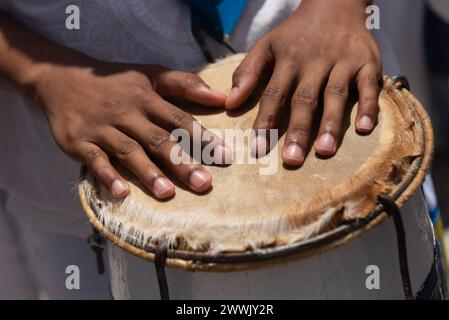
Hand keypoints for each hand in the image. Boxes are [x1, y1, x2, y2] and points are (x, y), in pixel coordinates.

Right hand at [29, 58, 227, 198]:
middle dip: (181, 163)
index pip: (180, 119)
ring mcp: (102, 128)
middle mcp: (127, 113)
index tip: (225, 157)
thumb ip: (185, 84)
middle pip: (158, 139)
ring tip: (168, 193)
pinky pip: (95, 161)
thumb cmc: (115, 81)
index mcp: (147, 98)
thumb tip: (222, 97)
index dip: (203, 138)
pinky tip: (122, 193)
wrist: (62, 78)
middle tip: (203, 184)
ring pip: (129, 151)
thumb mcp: (149, 74)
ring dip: (149, 172)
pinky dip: (108, 176)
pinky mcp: (79, 141)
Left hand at [226, 0, 381, 164]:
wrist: (335, 3)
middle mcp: (315, 62)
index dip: (265, 122)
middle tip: (292, 160)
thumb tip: (230, 103)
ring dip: (330, 124)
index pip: (273, 94)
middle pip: (304, 100)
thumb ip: (248, 72)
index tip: (258, 149)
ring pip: (335, 95)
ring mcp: (343, 62)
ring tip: (324, 151)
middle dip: (297, 130)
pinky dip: (368, 106)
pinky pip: (369, 86)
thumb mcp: (267, 45)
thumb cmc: (296, 33)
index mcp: (288, 60)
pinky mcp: (367, 62)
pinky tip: (364, 129)